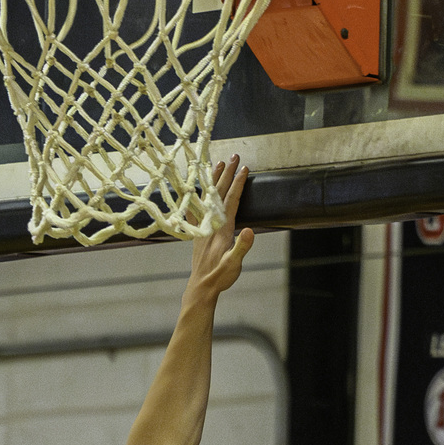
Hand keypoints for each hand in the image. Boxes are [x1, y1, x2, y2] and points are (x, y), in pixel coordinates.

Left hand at [186, 156, 252, 300]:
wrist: (201, 287)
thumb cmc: (219, 277)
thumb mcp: (234, 265)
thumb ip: (241, 247)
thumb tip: (250, 231)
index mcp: (221, 229)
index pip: (231, 201)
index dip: (238, 184)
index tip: (244, 168)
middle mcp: (210, 225)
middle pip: (219, 194)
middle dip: (227, 174)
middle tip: (234, 157)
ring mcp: (203, 227)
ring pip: (207, 198)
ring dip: (213, 180)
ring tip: (218, 164)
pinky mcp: (197, 233)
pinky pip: (195, 210)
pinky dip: (195, 198)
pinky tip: (193, 190)